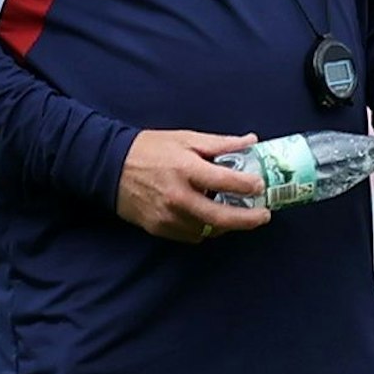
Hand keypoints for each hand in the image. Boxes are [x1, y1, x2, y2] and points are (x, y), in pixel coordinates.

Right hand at [115, 130, 272, 242]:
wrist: (109, 167)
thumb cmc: (151, 149)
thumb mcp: (187, 138)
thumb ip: (221, 143)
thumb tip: (251, 141)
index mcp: (186, 169)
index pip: (226, 182)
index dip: (248, 186)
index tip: (261, 186)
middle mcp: (178, 196)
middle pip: (221, 217)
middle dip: (248, 220)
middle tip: (264, 215)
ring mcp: (167, 216)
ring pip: (208, 230)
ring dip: (226, 224)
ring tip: (238, 214)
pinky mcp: (158, 228)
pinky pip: (191, 235)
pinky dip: (205, 228)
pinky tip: (211, 217)